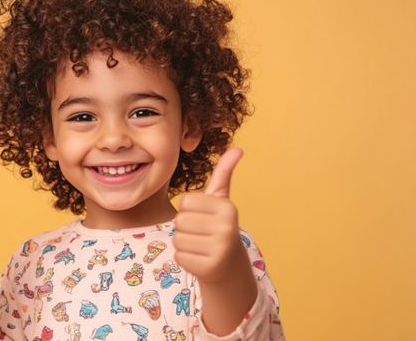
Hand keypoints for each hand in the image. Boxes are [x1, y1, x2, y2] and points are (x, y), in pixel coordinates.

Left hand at [173, 147, 246, 284]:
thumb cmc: (218, 227)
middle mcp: (227, 228)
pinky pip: (179, 256)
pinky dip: (185, 258)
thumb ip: (224, 174)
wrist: (229, 266)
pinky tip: (200, 259)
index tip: (204, 218)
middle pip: (180, 221)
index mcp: (228, 208)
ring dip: (184, 244)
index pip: (185, 202)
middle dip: (185, 228)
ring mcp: (220, 249)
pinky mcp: (209, 268)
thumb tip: (237, 148)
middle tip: (201, 234)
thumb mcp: (221, 200)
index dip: (189, 210)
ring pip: (178, 239)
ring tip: (201, 246)